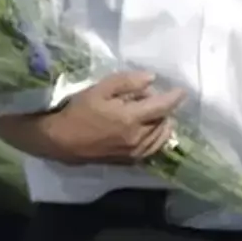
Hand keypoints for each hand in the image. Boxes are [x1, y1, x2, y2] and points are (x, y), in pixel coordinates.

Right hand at [0, 72, 184, 164]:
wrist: (59, 141)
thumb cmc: (78, 111)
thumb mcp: (100, 89)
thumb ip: (127, 82)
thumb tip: (151, 79)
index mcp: (131, 119)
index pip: (162, 107)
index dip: (174, 97)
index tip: (182, 90)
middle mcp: (137, 138)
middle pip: (164, 122)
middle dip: (164, 109)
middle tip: (152, 98)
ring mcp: (134, 152)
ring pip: (160, 138)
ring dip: (162, 124)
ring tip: (153, 113)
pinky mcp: (129, 161)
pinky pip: (152, 150)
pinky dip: (156, 138)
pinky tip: (151, 130)